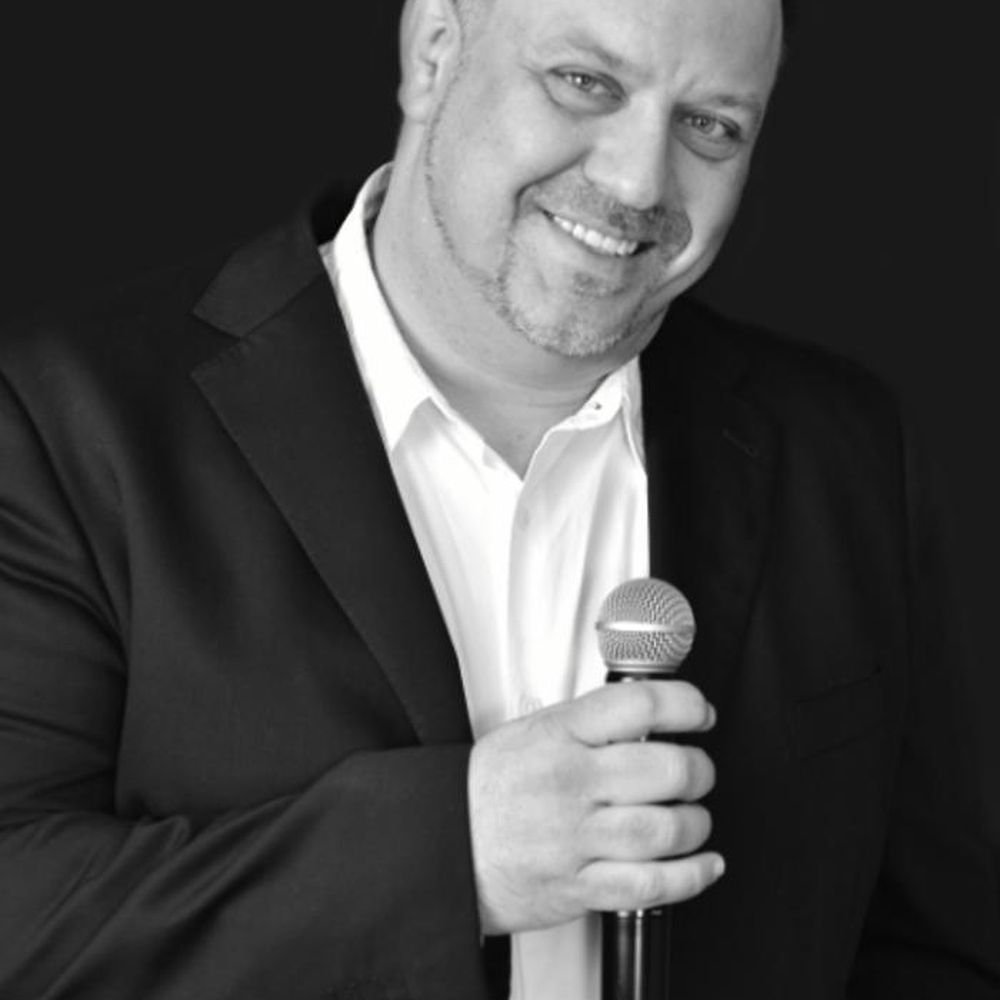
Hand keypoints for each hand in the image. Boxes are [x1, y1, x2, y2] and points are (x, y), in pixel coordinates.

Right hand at [467, 680, 721, 934]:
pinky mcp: (580, 886)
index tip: (699, 713)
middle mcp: (570, 782)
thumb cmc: (486, 789)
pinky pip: (650, 885)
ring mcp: (576, 837)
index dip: (686, 704)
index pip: (639, 705)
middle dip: (699, 770)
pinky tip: (703, 864)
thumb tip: (644, 714)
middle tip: (697, 771)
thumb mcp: (529, 732)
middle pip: (666, 769)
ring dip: (695, 823)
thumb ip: (586, 723)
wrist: (441, 846)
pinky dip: (690, 876)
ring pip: (665, 829)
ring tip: (692, 818)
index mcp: (558, 735)